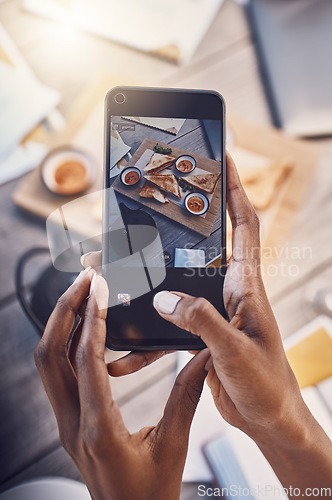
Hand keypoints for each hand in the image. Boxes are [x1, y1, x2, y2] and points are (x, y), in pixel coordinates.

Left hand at [34, 269, 209, 499]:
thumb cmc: (149, 492)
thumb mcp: (173, 444)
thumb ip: (187, 395)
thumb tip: (203, 357)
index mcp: (99, 428)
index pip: (85, 361)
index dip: (90, 319)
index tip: (98, 288)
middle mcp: (72, 422)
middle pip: (49, 355)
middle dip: (63, 311)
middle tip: (82, 281)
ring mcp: (66, 421)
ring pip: (48, 363)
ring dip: (61, 324)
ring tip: (82, 294)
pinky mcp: (69, 419)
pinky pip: (58, 374)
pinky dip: (66, 343)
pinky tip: (85, 328)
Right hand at [152, 154, 331, 490]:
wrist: (268, 419)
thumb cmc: (266, 385)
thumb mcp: (234, 351)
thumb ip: (201, 321)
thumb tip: (165, 299)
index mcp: (246, 287)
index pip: (243, 226)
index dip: (234, 192)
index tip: (222, 161)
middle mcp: (229, 292)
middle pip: (199, 249)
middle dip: (175, 228)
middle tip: (148, 210)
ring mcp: (213, 312)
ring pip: (175, 286)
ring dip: (148, 282)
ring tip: (117, 274)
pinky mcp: (200, 334)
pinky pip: (167, 327)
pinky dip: (145, 339)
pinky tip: (124, 352)